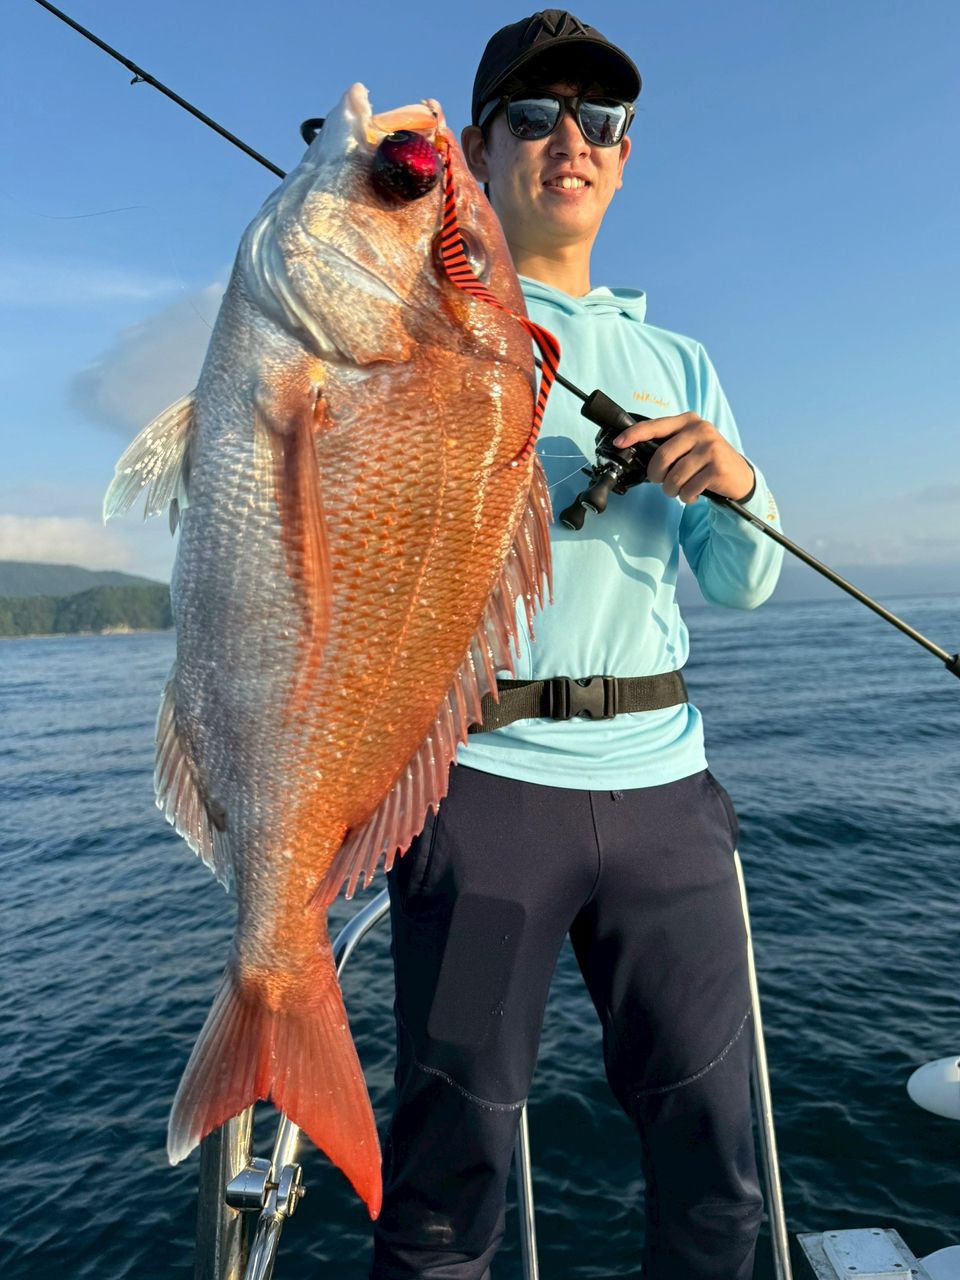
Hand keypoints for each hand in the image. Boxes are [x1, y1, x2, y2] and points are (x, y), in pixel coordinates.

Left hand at [612, 413, 754, 503]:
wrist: (739, 476)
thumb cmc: (706, 462)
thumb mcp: (689, 445)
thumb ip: (668, 445)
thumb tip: (636, 452)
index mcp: (688, 421)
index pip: (655, 425)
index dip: (634, 435)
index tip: (619, 443)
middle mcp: (700, 430)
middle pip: (662, 456)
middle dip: (656, 475)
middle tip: (660, 482)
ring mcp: (711, 447)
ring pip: (675, 476)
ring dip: (671, 490)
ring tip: (678, 490)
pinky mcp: (718, 467)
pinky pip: (689, 488)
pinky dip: (687, 496)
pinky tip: (693, 493)